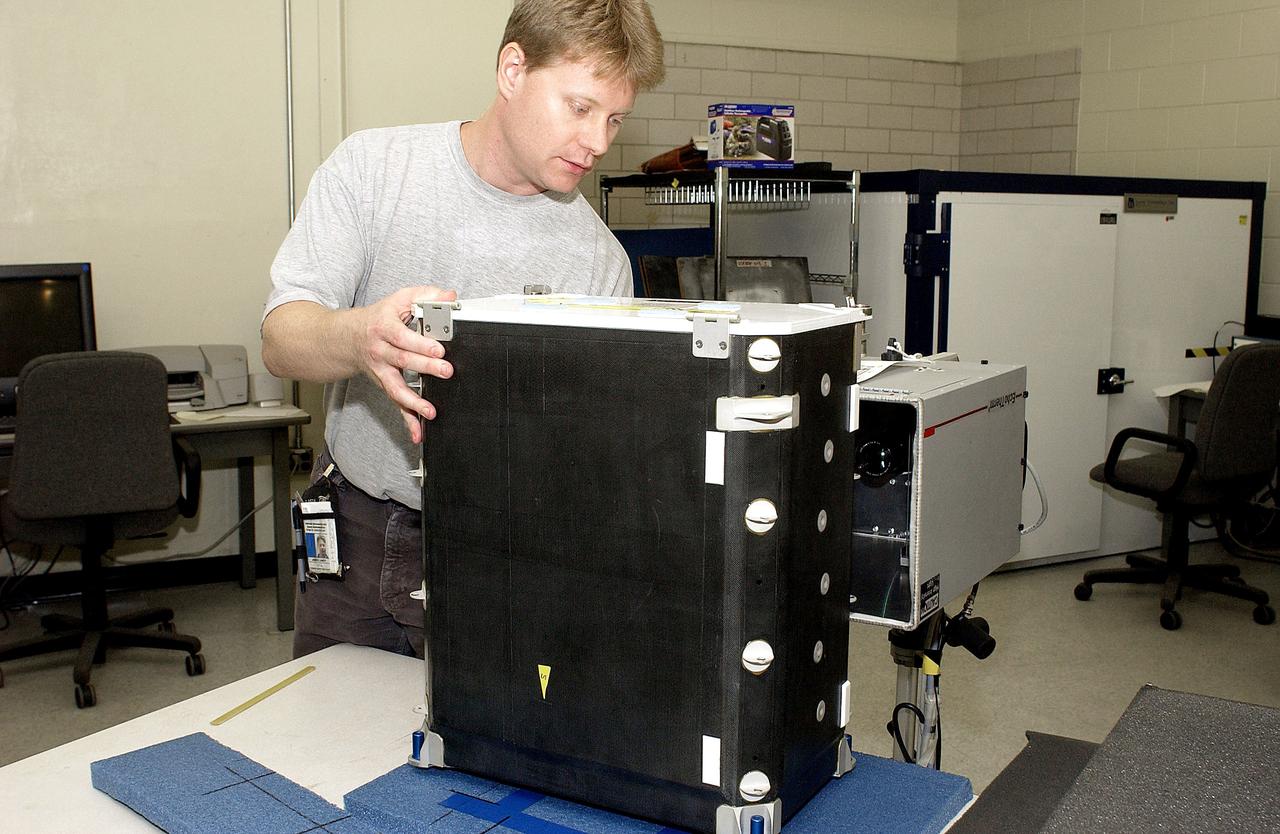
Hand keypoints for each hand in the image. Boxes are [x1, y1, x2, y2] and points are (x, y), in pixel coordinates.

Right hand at [355, 284, 457, 442]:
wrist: (348, 337)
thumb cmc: (379, 318)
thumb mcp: (400, 300)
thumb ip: (426, 295)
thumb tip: (450, 296)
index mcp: (384, 328)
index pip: (403, 337)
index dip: (420, 344)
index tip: (439, 349)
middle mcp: (380, 351)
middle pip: (403, 361)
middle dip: (425, 368)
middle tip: (446, 372)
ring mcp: (381, 371)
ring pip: (396, 388)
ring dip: (413, 402)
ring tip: (430, 411)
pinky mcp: (385, 385)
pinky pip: (396, 404)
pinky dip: (406, 420)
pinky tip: (417, 433)